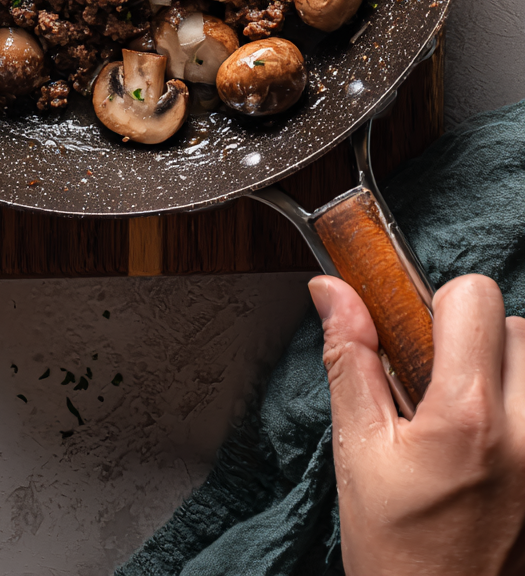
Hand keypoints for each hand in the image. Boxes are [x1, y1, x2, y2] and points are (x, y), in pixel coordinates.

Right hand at [310, 274, 524, 575]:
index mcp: (468, 416)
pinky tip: (489, 451)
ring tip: (465, 424)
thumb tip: (334, 290)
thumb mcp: (359, 453)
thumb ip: (350, 360)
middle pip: (513, 325)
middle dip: (471, 342)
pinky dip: (517, 410)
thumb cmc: (400, 557)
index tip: (414, 341)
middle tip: (435, 392)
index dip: (435, 307)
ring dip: (503, 375)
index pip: (473, 296)